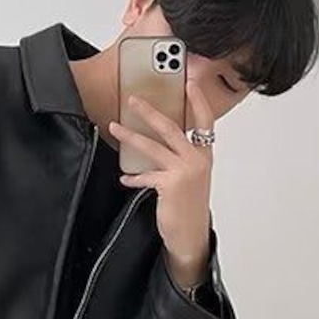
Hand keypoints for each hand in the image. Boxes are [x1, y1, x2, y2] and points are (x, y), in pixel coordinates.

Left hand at [109, 76, 213, 288]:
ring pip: (152, 147)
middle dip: (149, 111)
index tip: (189, 82)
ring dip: (131, 136)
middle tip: (134, 100)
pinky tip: (125, 178)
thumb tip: (158, 144)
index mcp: (204, 155)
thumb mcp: (191, 178)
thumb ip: (181, 159)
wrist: (190, 235)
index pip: (204, 122)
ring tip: (115, 128)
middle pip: (170, 127)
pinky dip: (133, 177)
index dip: (197, 101)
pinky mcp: (170, 184)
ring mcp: (184, 171)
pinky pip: (145, 175)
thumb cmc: (189, 207)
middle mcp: (196, 160)